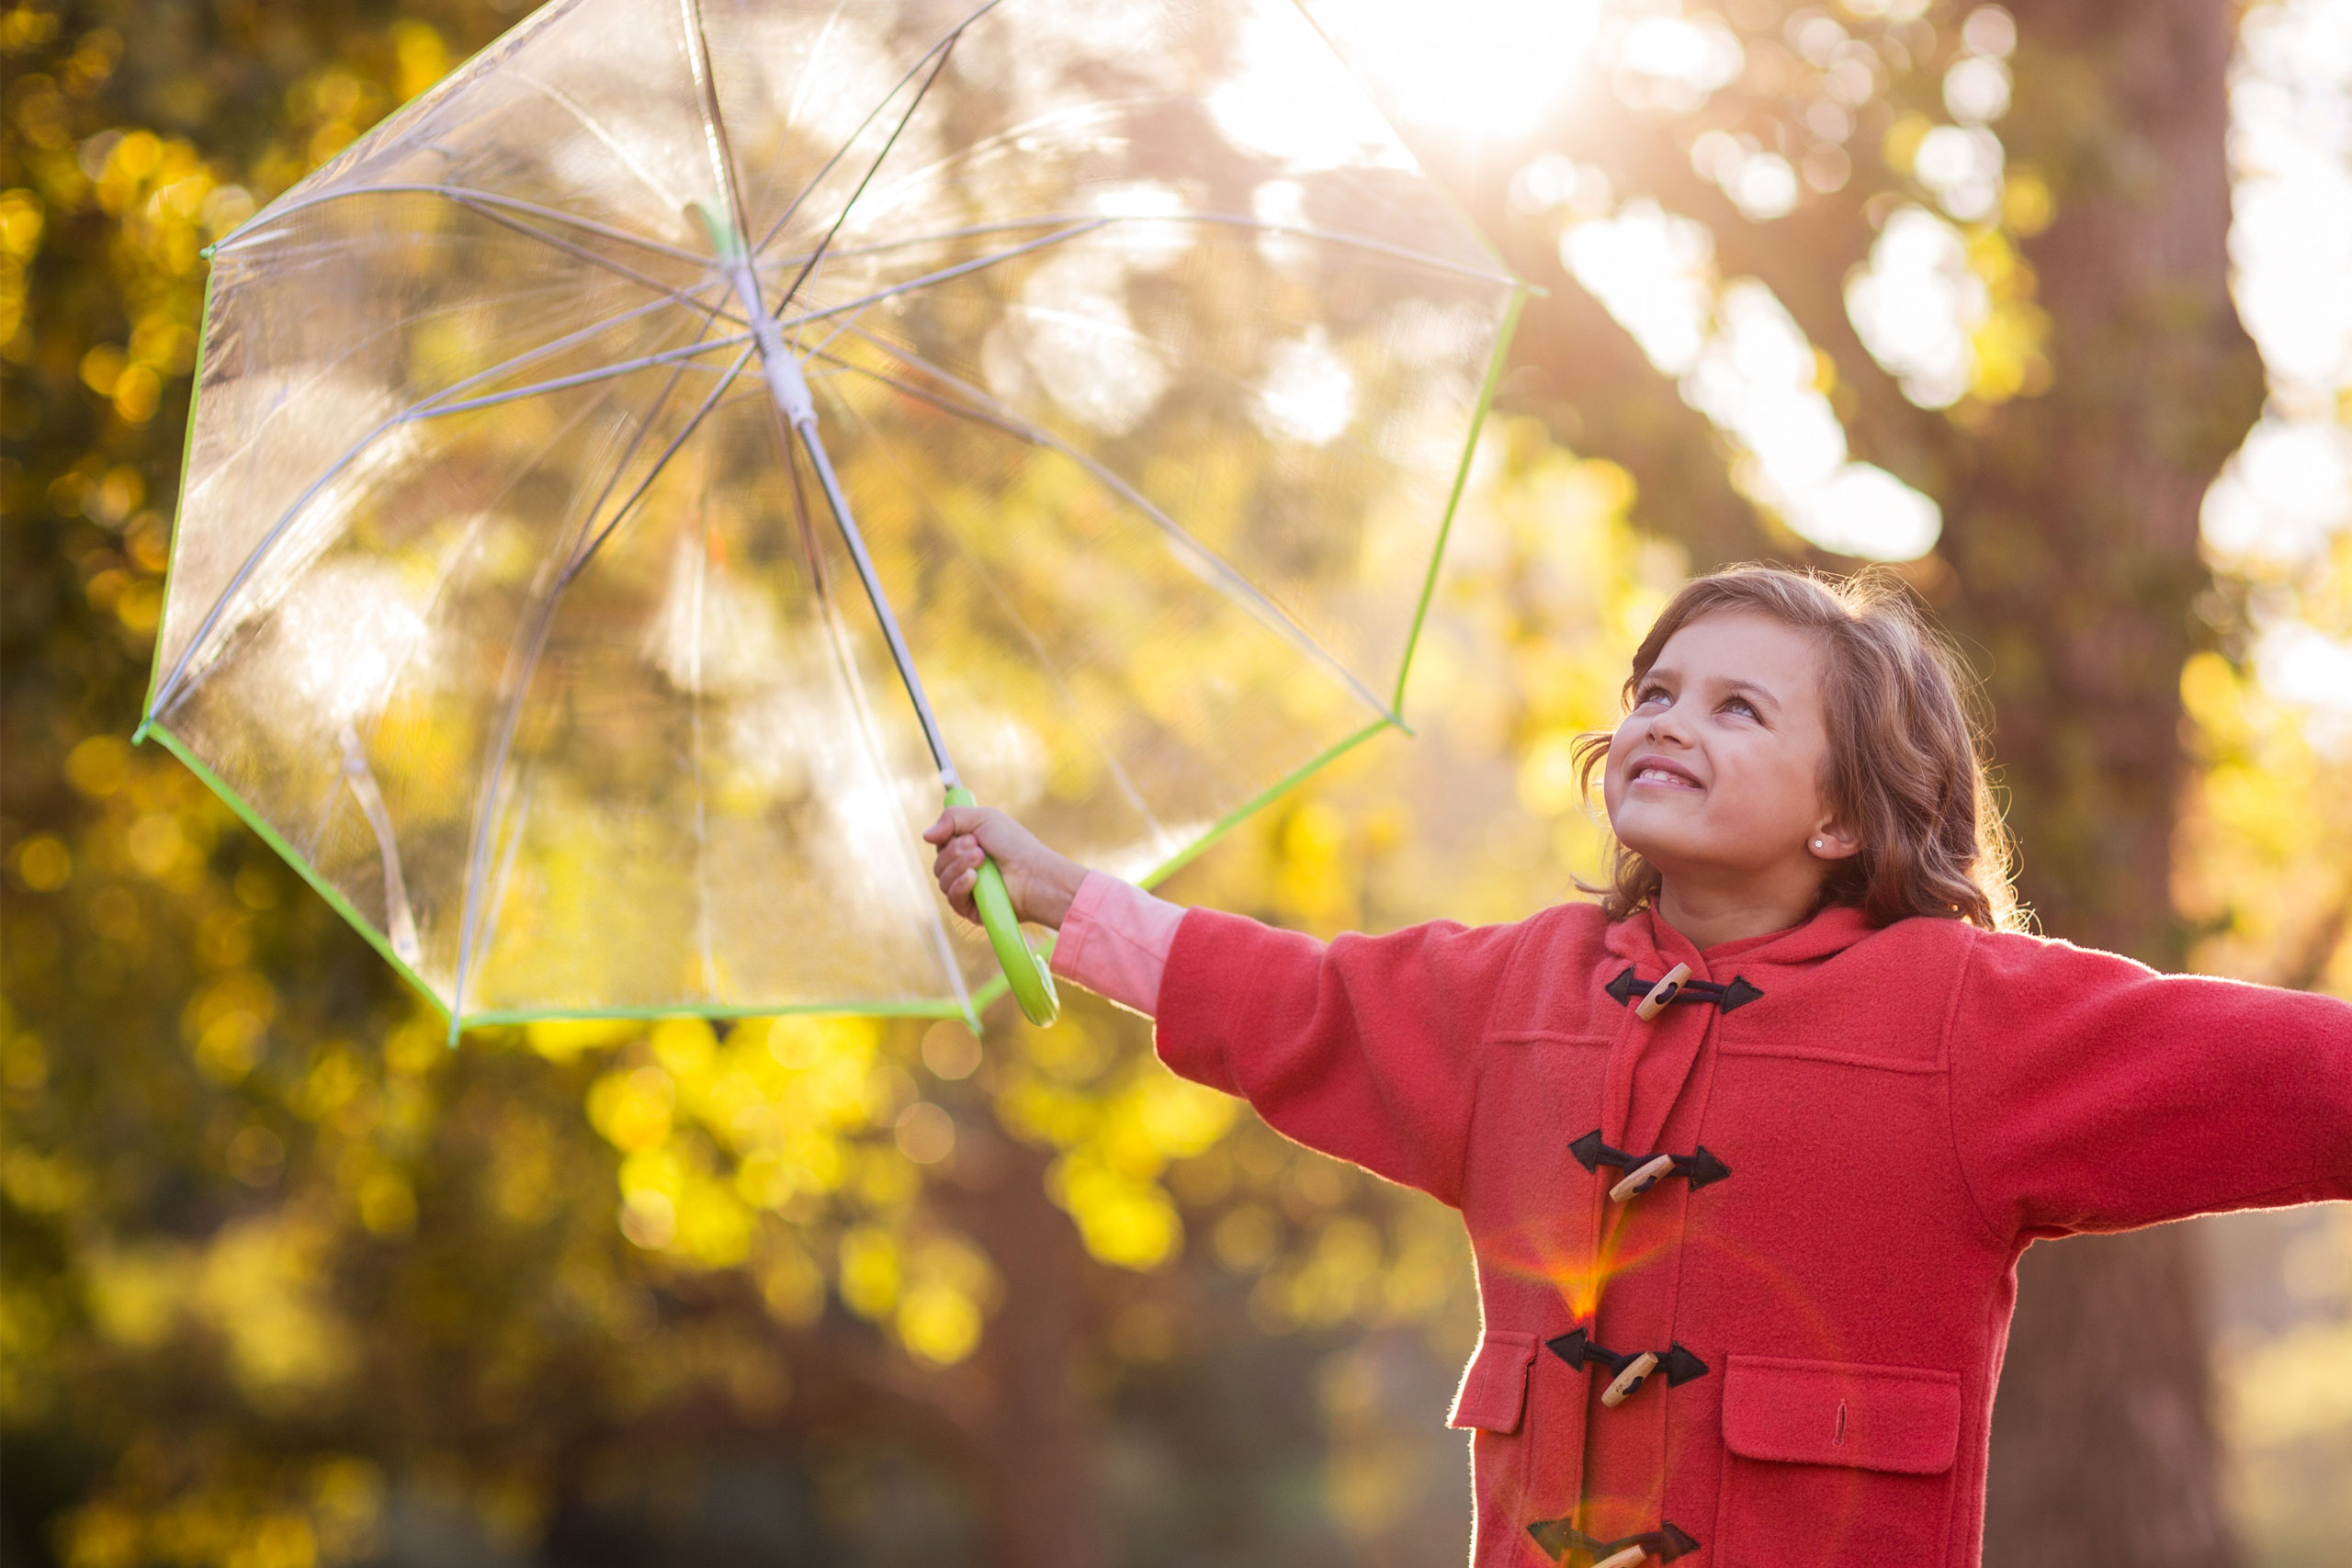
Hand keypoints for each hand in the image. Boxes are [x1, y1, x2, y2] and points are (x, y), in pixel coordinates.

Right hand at [923, 805, 1088, 928]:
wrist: (1034, 874)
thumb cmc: (1015, 845)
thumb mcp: (984, 819)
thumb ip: (952, 818)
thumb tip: (925, 836)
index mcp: (967, 848)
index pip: (940, 844)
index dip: (947, 838)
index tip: (966, 833)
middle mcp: (965, 868)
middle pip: (938, 862)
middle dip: (955, 852)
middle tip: (978, 847)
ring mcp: (968, 890)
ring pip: (942, 879)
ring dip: (959, 866)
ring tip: (982, 860)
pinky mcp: (971, 909)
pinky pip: (951, 899)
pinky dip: (959, 885)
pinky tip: (973, 878)